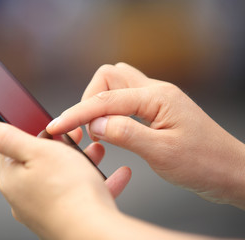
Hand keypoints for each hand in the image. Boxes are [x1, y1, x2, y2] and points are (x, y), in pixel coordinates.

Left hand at [0, 122, 130, 238]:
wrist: (93, 231)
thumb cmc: (68, 192)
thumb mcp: (37, 151)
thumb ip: (9, 138)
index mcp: (12, 180)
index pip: (12, 150)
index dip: (32, 134)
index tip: (48, 129)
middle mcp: (24, 198)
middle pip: (39, 163)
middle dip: (60, 148)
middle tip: (75, 139)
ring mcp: (44, 210)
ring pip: (62, 179)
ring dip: (80, 163)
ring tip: (96, 154)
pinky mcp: (64, 218)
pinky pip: (79, 196)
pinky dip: (94, 185)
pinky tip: (112, 177)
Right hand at [46, 63, 244, 208]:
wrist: (228, 171)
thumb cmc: (203, 163)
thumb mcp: (162, 152)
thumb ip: (126, 133)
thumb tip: (95, 123)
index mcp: (158, 97)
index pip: (106, 99)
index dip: (78, 113)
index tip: (58, 127)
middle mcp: (155, 91)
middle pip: (109, 77)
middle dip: (90, 100)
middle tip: (88, 129)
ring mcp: (155, 99)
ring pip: (115, 86)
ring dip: (100, 104)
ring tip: (99, 131)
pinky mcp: (155, 110)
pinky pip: (124, 100)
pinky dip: (111, 111)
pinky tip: (112, 130)